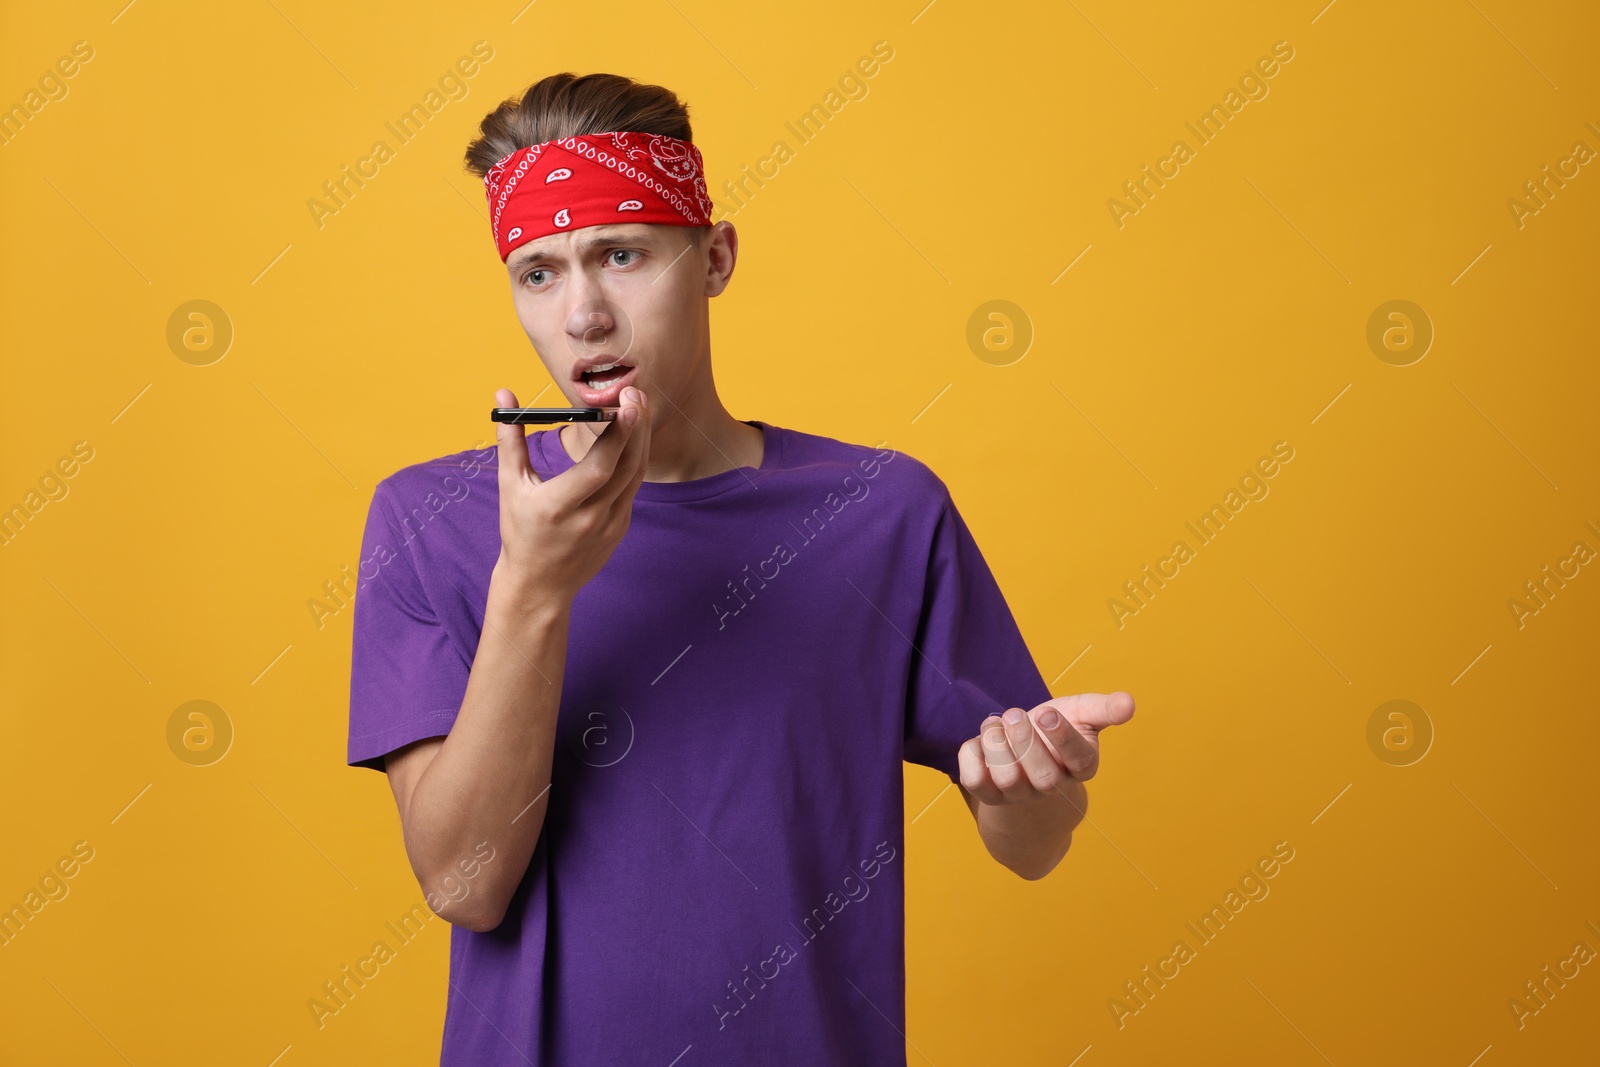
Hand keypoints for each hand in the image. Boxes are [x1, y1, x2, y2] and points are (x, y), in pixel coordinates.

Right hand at [491, 385, 649, 600]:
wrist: (540, 584)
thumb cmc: (520, 531)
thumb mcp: (511, 486)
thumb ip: (511, 439)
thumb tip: (504, 393)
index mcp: (559, 507)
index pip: (599, 469)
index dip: (618, 436)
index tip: (627, 404)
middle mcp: (590, 518)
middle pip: (626, 467)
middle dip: (637, 427)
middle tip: (636, 393)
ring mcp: (611, 526)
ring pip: (635, 475)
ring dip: (641, 439)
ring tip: (638, 406)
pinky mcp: (621, 528)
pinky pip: (632, 488)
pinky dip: (634, 459)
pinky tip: (631, 436)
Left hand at [958, 691, 1134, 805]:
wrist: (1025, 756)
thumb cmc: (1055, 731)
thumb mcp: (1081, 715)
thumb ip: (1103, 709)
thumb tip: (1129, 703)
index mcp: (1080, 765)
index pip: (1080, 761)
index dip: (1063, 739)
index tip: (1047, 713)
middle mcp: (1052, 786)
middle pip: (1044, 777)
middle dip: (1026, 742)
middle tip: (1015, 714)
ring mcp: (1019, 794)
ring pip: (1008, 779)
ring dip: (997, 745)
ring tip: (996, 722)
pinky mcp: (989, 794)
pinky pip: (975, 781)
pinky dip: (972, 754)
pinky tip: (981, 739)